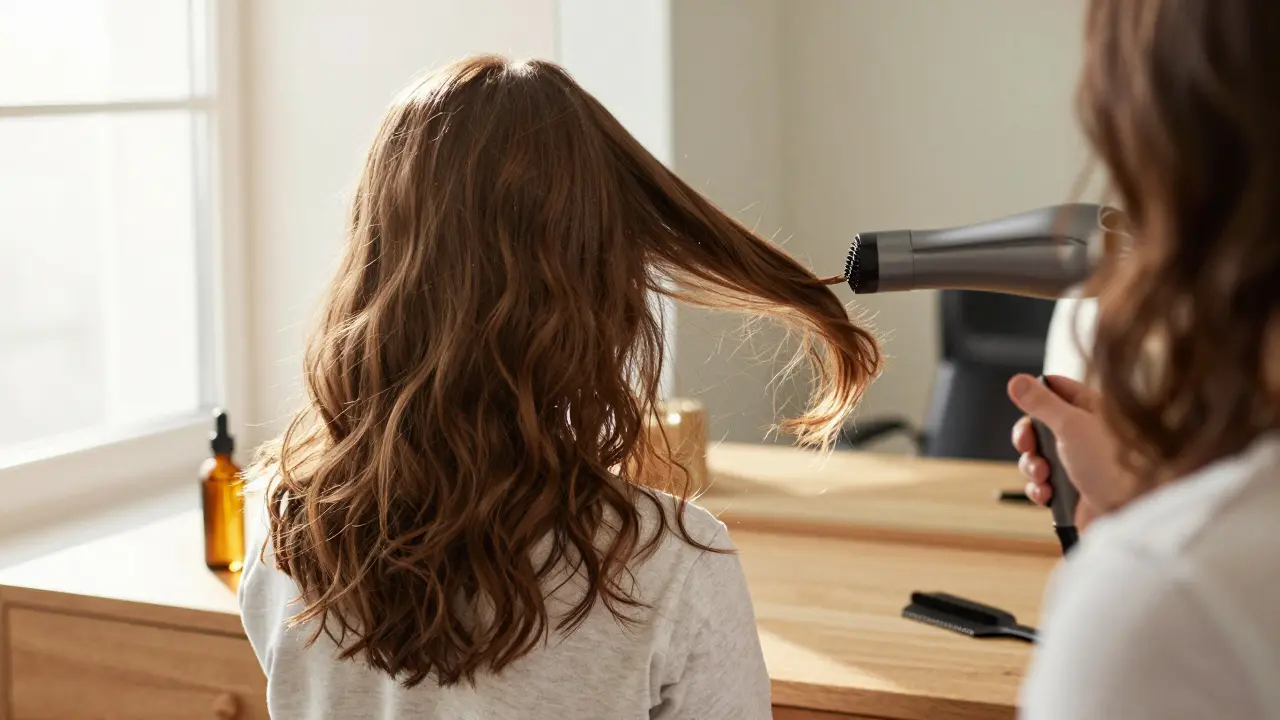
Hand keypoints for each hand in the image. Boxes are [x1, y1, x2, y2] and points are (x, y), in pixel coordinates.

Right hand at [1007, 374, 1138, 527]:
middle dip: (1027, 439)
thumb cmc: (1111, 464)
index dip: (1035, 397)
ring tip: (1043, 476)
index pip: (1054, 389)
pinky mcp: (1071, 489)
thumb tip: (1016, 380)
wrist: (1131, 511)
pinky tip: (1047, 494)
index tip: (1027, 407)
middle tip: (1027, 446)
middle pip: (1038, 425)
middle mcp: (1083, 433)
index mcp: (1090, 408)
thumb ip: (1040, 403)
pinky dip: (1039, 488)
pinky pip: (1041, 483)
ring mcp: (1077, 462)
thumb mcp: (1070, 425)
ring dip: (1032, 467)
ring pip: (1036, 456)